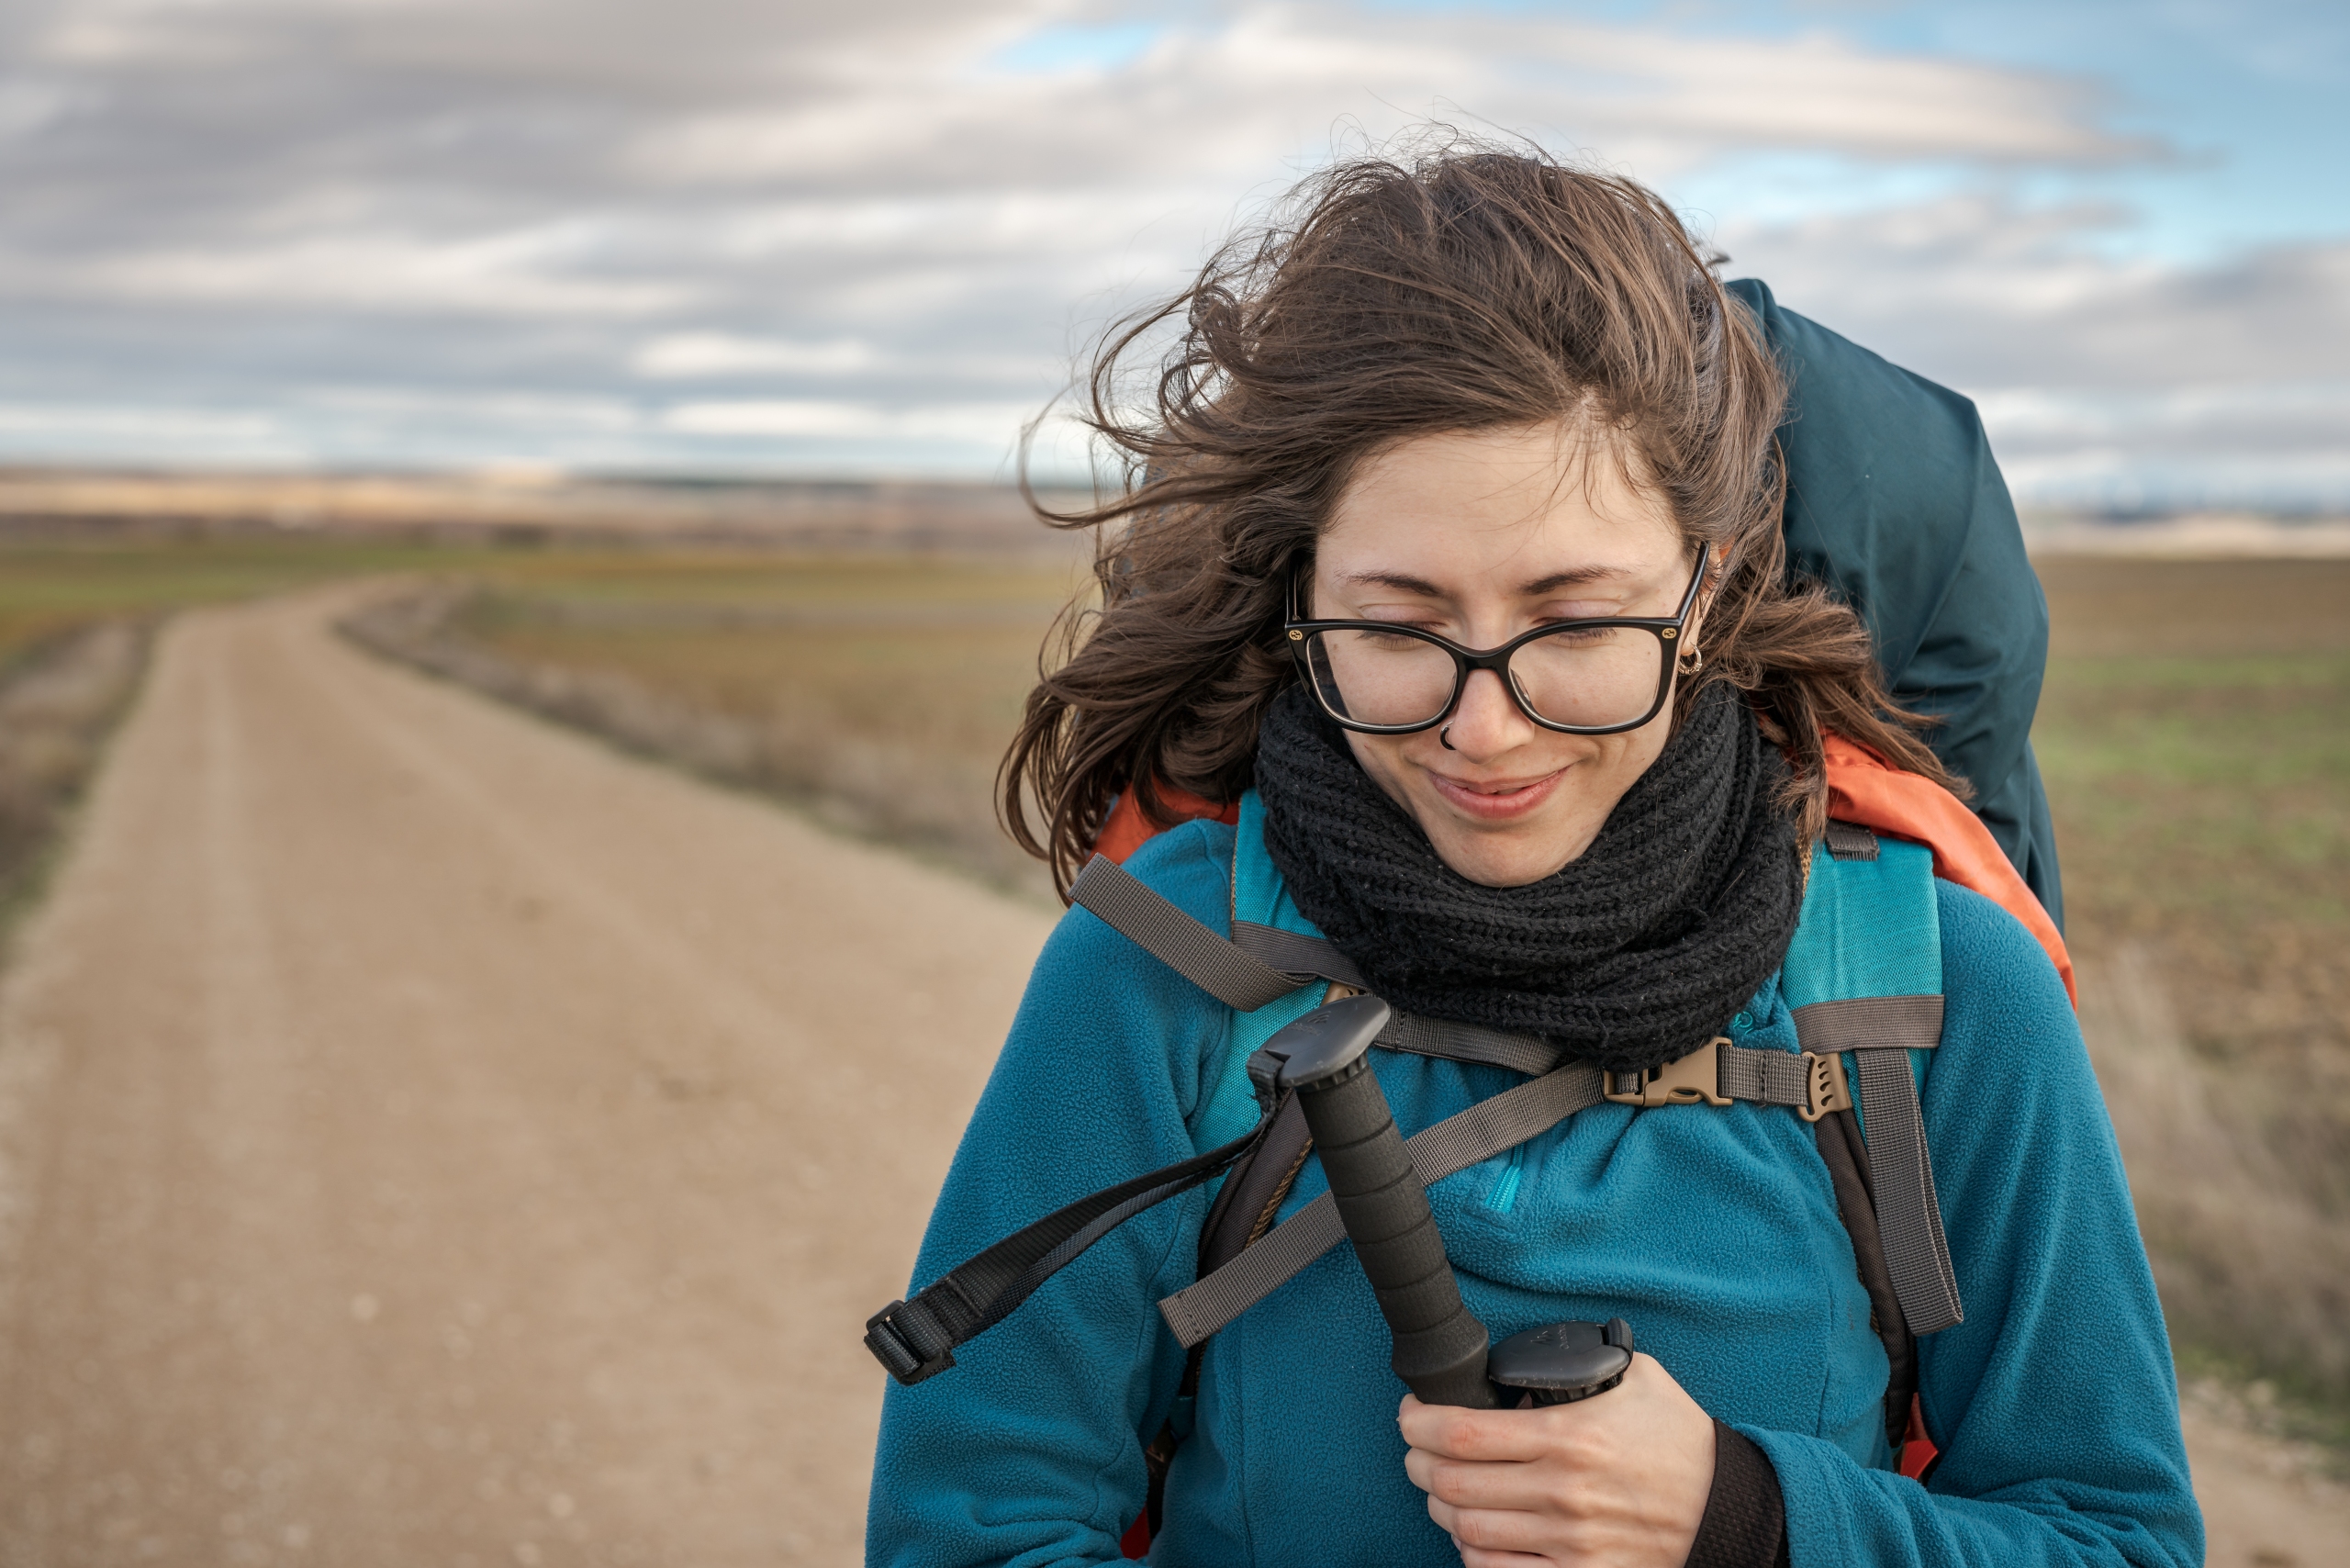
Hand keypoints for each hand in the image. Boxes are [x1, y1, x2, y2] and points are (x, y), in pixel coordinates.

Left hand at [1399, 1352, 1715, 1567]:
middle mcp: (1561, 1492)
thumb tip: (1535, 1353)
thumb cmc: (1681, 1442)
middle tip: (1418, 1449)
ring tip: (1442, 1488)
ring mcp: (1568, 1542)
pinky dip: (1472, 1554)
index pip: (1462, 1432)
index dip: (1418, 1422)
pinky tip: (1473, 1534)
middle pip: (1451, 1482)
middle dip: (1418, 1462)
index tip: (1411, 1414)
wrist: (1728, 1510)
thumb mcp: (1638, 1378)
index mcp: (1569, 1436)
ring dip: (1441, 1507)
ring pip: (1466, 1530)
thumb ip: (1583, 1359)